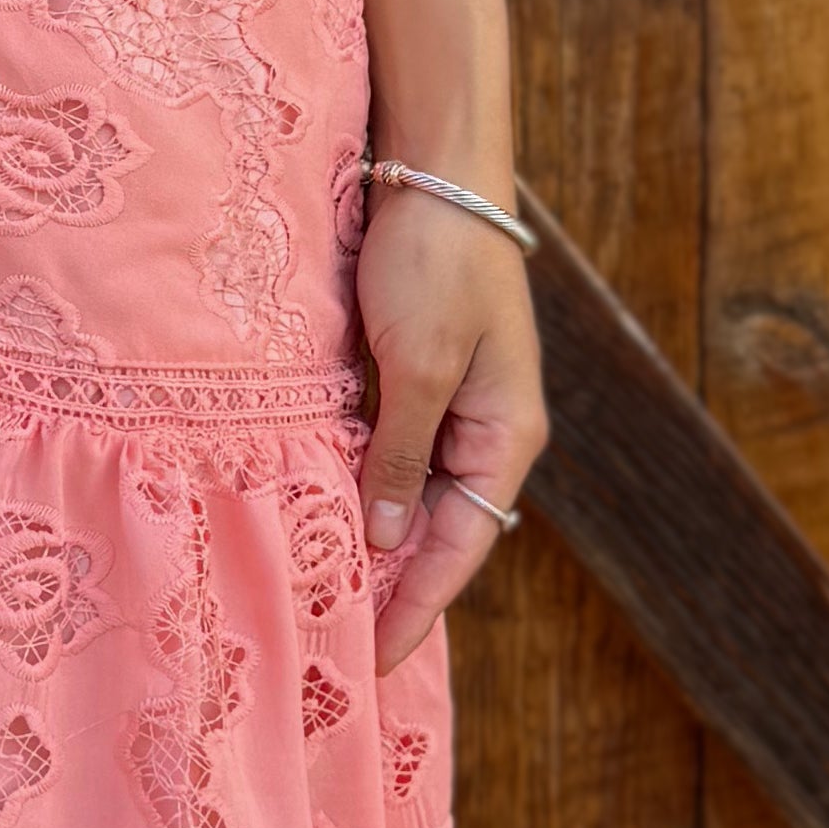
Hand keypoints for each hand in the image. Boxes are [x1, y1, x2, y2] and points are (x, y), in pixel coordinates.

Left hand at [356, 179, 548, 670]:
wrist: (435, 167)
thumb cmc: (437, 259)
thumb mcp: (418, 363)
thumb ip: (399, 454)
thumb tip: (385, 537)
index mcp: (505, 434)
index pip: (461, 546)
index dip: (417, 606)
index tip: (373, 660)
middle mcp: (484, 428)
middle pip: (438, 530)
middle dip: (393, 587)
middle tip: (335, 644)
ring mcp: (451, 401)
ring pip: (410, 494)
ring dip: (373, 540)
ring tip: (323, 595)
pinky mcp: (415, 374)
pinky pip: (389, 452)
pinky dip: (359, 487)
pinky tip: (323, 514)